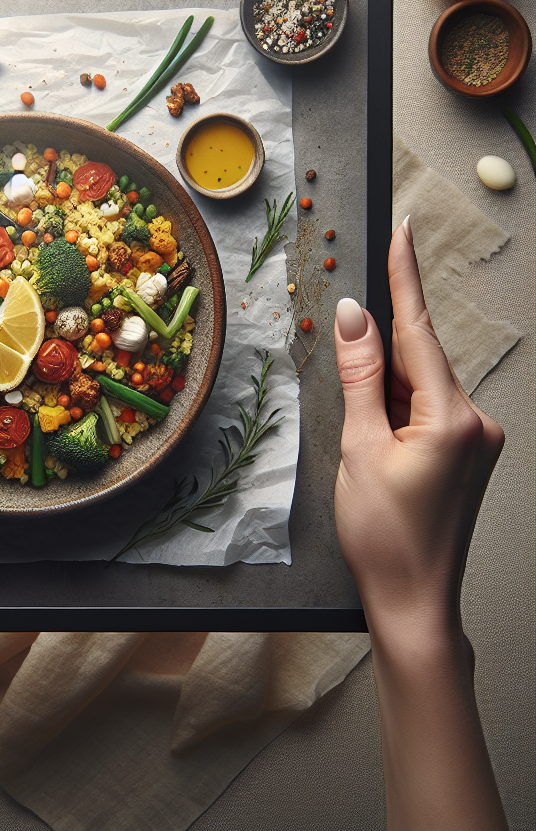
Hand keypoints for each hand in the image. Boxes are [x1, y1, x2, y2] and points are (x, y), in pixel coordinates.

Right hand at [332, 217, 503, 639]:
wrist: (414, 600)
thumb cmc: (384, 534)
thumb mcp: (359, 448)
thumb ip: (359, 376)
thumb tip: (354, 317)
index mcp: (450, 416)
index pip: (419, 330)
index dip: (405, 277)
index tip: (403, 230)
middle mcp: (475, 421)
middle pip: (419, 362)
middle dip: (379, 363)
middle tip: (355, 406)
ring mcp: (476, 439)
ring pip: (421, 388)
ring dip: (386, 397)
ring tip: (365, 449)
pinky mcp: (467, 454)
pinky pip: (428, 411)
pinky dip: (398, 413)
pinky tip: (380, 446)